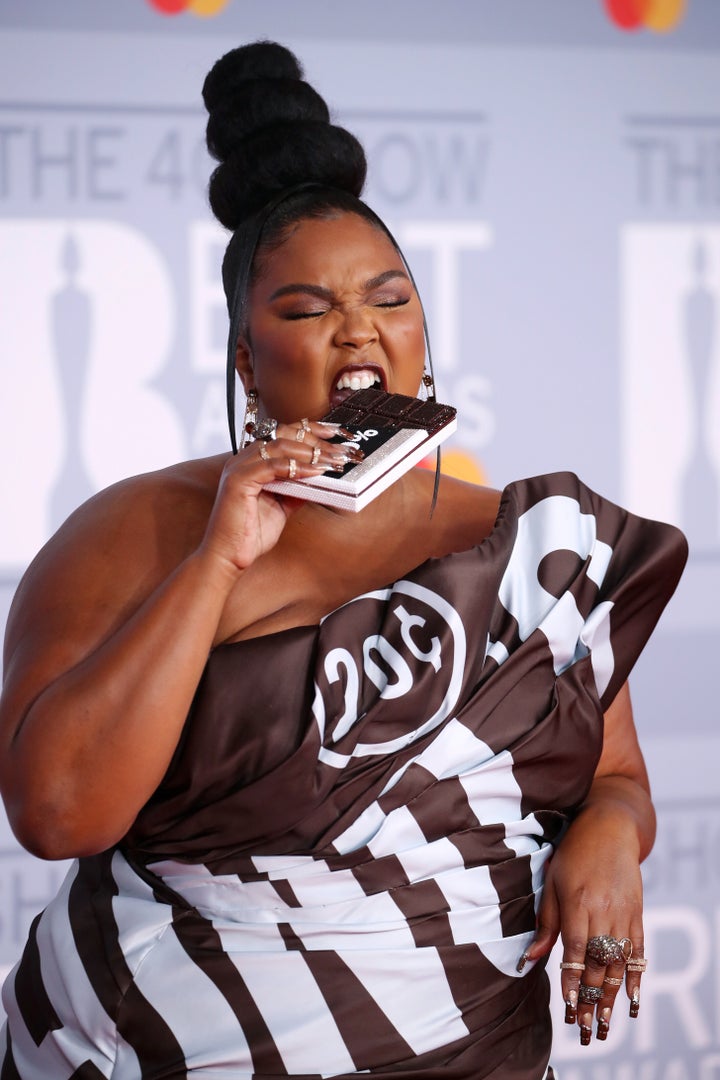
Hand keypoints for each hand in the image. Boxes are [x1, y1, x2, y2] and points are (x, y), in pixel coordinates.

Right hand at [200, 419, 361, 571]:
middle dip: (316, 440)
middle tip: (341, 450)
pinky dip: (297, 467)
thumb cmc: (250, 534)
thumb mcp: (283, 506)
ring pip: (279, 445)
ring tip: (333, 461)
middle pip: (284, 434)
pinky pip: (272, 466)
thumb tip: (322, 476)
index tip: (337, 434)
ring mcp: (239, 467)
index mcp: (253, 461)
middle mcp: (244, 459)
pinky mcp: (238, 480)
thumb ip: (298, 488)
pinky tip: (316, 472)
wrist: (229, 557)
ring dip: (311, 452)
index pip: (284, 434)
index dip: (312, 431)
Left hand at [519, 805, 645, 1044]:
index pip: (574, 949)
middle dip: (592, 999)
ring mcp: (623, 911)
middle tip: (587, 1029)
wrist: (609, 826)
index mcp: (576, 901)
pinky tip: (631, 999)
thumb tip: (528, 961)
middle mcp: (602, 909)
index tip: (570, 1007)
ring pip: (619, 961)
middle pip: (598, 962)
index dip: (573, 980)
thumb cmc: (572, 853)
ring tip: (607, 1025)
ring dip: (613, 996)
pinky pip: (638, 950)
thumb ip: (544, 923)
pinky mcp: (638, 912)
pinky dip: (635, 976)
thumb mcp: (551, 882)